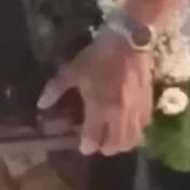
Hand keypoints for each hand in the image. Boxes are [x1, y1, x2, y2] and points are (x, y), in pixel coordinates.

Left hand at [39, 34, 152, 155]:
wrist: (129, 41)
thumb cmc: (98, 57)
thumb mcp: (73, 71)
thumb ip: (56, 89)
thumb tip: (41, 104)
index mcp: (99, 109)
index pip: (93, 140)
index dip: (86, 146)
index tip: (82, 145)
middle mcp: (119, 116)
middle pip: (114, 146)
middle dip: (103, 147)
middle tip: (97, 140)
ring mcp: (135, 112)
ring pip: (131, 141)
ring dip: (120, 144)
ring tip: (113, 138)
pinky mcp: (147, 105)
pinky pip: (143, 128)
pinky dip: (135, 133)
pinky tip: (128, 126)